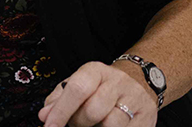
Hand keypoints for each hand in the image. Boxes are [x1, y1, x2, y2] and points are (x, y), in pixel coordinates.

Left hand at [39, 61, 157, 126]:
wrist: (139, 83)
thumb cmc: (100, 88)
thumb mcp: (77, 86)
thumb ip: (57, 100)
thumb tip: (45, 116)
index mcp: (96, 71)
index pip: (77, 89)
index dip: (61, 111)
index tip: (49, 126)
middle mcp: (117, 82)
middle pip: (93, 110)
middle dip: (79, 123)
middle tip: (77, 122)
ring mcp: (135, 100)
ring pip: (111, 124)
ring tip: (95, 125)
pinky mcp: (146, 118)